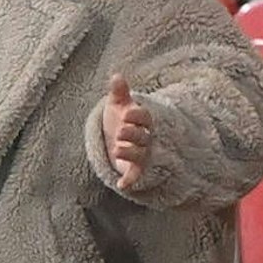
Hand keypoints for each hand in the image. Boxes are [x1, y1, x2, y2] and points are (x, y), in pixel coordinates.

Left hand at [101, 73, 152, 191]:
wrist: (126, 141)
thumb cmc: (122, 120)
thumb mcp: (119, 106)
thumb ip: (119, 93)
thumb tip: (116, 76)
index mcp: (143, 120)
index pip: (144, 117)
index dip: (137, 116)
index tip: (127, 113)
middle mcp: (146, 138)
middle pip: (143, 136)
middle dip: (133, 134)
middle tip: (120, 131)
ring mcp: (143, 154)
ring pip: (140, 154)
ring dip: (130, 153)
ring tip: (117, 150)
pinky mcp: (137, 170)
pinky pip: (136, 176)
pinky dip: (130, 181)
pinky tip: (121, 185)